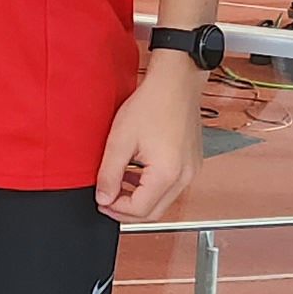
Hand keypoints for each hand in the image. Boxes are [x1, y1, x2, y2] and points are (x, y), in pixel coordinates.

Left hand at [95, 51, 205, 222]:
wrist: (176, 82)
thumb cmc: (153, 103)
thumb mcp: (120, 140)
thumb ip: (109, 173)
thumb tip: (103, 198)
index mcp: (168, 173)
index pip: (139, 210)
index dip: (116, 209)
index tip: (100, 201)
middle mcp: (185, 176)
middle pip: (154, 211)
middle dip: (127, 210)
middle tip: (106, 200)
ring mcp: (191, 170)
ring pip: (163, 200)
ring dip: (139, 198)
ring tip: (117, 183)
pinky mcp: (191, 163)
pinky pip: (171, 186)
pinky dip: (151, 186)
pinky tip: (135, 173)